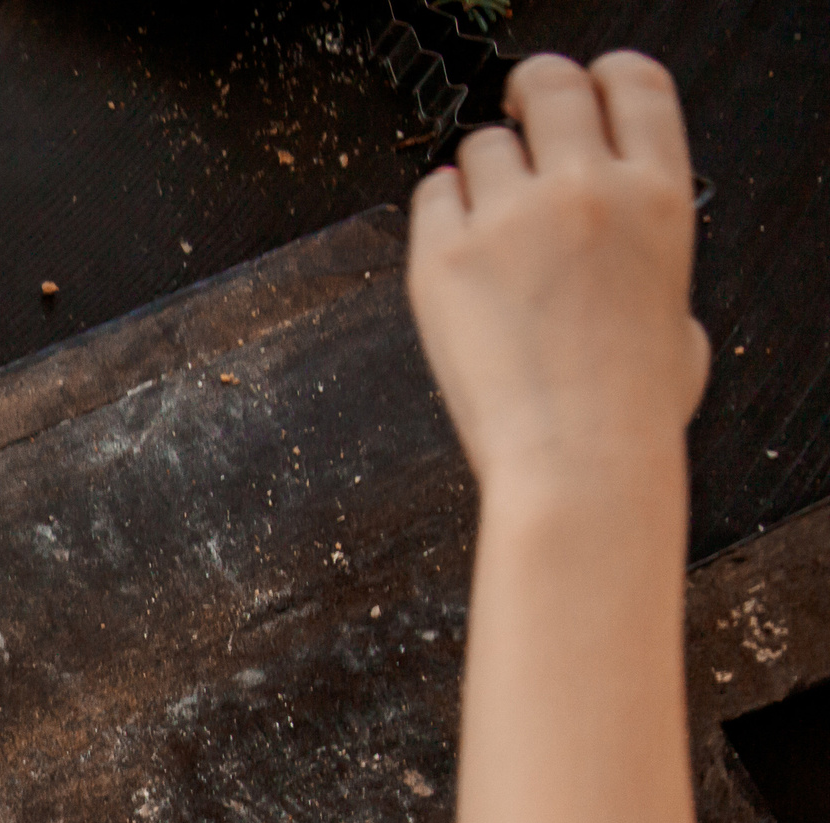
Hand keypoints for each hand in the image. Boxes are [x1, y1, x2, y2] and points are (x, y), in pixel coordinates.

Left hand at [406, 52, 707, 494]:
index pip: (633, 83)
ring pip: (480, 146)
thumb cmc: (629, 408)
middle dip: (528, 96)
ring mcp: (509, 219)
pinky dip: (440, 212)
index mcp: (658, 195)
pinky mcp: (442, 256)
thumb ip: (647, 261)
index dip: (600, 77)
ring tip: (490, 226)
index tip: (579, 89)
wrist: (577, 460)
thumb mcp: (677, 312)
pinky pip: (430, 196)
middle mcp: (584, 189)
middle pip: (548, 85)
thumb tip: (615, 256)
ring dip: (481, 173)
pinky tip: (455, 247)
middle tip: (515, 121)